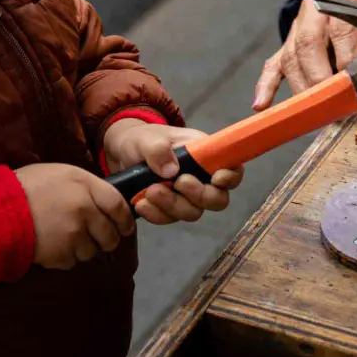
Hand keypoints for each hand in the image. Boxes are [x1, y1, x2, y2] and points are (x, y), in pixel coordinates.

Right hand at [14, 162, 135, 269]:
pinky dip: (67, 257)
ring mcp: (73, 235)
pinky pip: (73, 261)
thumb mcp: (61, 174)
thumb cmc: (27, 186)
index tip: (125, 226)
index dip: (125, 219)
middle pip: (110, 235)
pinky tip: (54, 245)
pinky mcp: (60, 255)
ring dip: (85, 248)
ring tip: (68, 239)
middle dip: (108, 239)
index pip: (118, 205)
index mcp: (85, 186)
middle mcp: (85, 211)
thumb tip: (104, 202)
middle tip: (100, 238)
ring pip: (92, 251)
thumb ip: (86, 186)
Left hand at [101, 119, 242, 224]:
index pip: (233, 169)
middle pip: (217, 199)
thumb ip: (158, 149)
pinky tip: (141, 204)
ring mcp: (187, 196)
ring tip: (149, 192)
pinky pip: (170, 219)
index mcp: (206, 155)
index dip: (231, 178)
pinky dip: (156, 214)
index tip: (215, 178)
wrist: (123, 154)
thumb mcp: (147, 138)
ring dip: (172, 205)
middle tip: (178, 184)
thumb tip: (171, 170)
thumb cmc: (143, 139)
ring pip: (193, 212)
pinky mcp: (171, 208)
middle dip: (198, 196)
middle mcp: (202, 178)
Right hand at [253, 0, 356, 108]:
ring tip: (312, 111)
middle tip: (330, 102)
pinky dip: (265, 86)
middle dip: (318, 77)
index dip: (346, 59)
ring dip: (301, 88)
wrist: (351, 3)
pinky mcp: (285, 46)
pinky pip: (272, 66)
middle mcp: (313, 10)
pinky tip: (261, 104)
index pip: (340, 30)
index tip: (353, 84)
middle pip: (307, 43)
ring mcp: (295, 28)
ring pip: (290, 58)